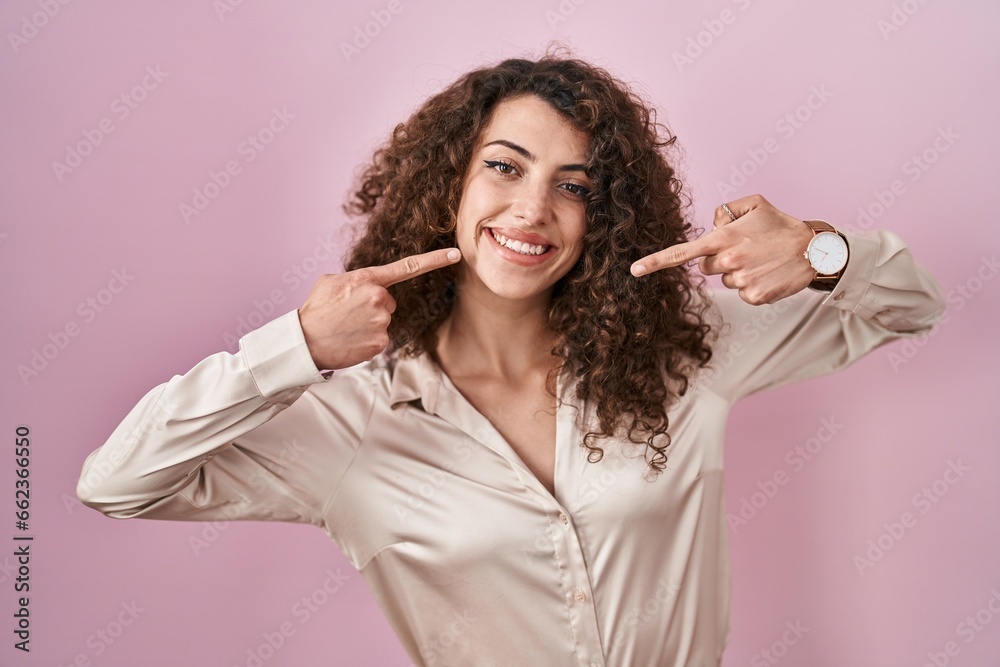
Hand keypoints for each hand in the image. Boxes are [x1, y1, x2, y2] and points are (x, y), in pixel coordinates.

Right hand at [298, 248, 461, 370]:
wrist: (305, 341)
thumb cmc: (316, 309)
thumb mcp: (331, 282)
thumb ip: (357, 280)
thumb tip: (368, 286)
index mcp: (368, 279)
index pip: (408, 267)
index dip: (435, 259)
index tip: (456, 254)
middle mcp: (379, 298)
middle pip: (389, 302)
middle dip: (374, 307)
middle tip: (349, 314)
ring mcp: (381, 321)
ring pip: (384, 321)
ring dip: (370, 324)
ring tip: (347, 327)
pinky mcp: (381, 342)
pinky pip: (381, 338)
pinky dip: (368, 340)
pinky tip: (351, 339)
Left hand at [630, 194, 815, 304]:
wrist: (815, 249)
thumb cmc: (782, 225)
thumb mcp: (754, 204)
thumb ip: (725, 211)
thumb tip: (711, 227)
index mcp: (722, 238)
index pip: (682, 252)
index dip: (655, 262)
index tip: (634, 271)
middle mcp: (728, 260)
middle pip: (707, 268)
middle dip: (721, 260)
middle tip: (748, 250)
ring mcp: (740, 281)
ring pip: (726, 281)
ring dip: (740, 272)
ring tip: (762, 260)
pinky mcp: (754, 297)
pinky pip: (743, 293)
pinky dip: (754, 286)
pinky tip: (769, 274)